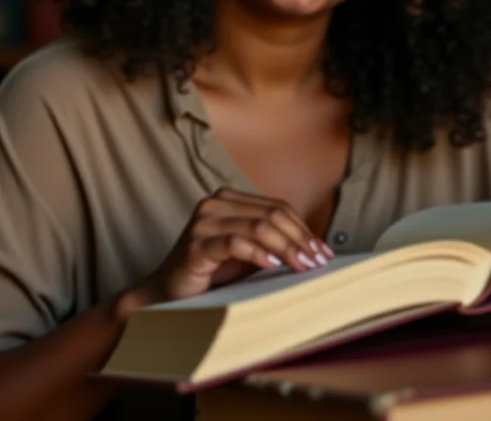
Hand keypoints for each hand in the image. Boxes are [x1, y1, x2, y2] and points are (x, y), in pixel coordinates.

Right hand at [132, 187, 333, 304]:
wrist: (166, 292)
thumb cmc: (212, 272)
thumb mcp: (247, 252)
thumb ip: (272, 241)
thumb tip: (315, 248)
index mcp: (229, 198)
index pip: (277, 207)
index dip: (304, 228)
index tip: (323, 251)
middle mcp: (215, 203)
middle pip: (271, 215)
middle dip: (300, 239)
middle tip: (318, 261)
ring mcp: (204, 221)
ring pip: (258, 226)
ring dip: (286, 247)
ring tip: (303, 265)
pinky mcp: (196, 244)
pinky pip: (234, 243)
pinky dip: (258, 253)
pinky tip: (273, 265)